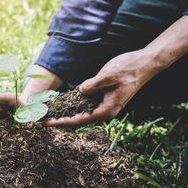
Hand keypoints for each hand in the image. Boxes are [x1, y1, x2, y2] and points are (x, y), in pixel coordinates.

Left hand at [45, 50, 160, 126]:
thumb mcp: (108, 75)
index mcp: (107, 109)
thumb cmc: (129, 69)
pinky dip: (74, 105)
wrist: (144, 63)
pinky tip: (64, 103)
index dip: (61, 122)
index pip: (79, 120)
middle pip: (79, 119)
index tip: (47, 123)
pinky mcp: (104, 97)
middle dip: (61, 120)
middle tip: (42, 120)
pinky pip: (87, 104)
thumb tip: (79, 92)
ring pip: (82, 112)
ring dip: (66, 113)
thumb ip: (92, 85)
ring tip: (50, 113)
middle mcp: (105, 110)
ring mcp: (105, 104)